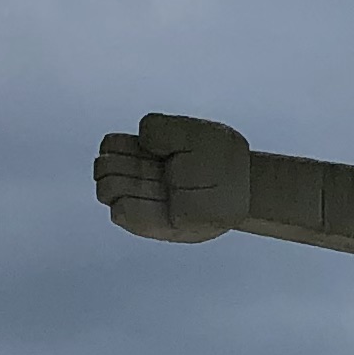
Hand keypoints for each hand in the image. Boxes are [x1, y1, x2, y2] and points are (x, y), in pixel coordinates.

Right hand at [95, 113, 250, 241]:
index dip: (115, 146)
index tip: (144, 146)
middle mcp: (144, 177)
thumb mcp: (192, 132)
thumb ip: (163, 129)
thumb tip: (140, 138)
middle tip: (151, 167)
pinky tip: (149, 199)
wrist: (249, 185)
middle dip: (114, 166)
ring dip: (118, 184)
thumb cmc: (222, 155)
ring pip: (107, 191)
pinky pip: (125, 215)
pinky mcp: (161, 225)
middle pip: (104, 169)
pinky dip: (126, 206)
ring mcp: (150, 202)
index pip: (112, 147)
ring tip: (156, 183)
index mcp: (148, 152)